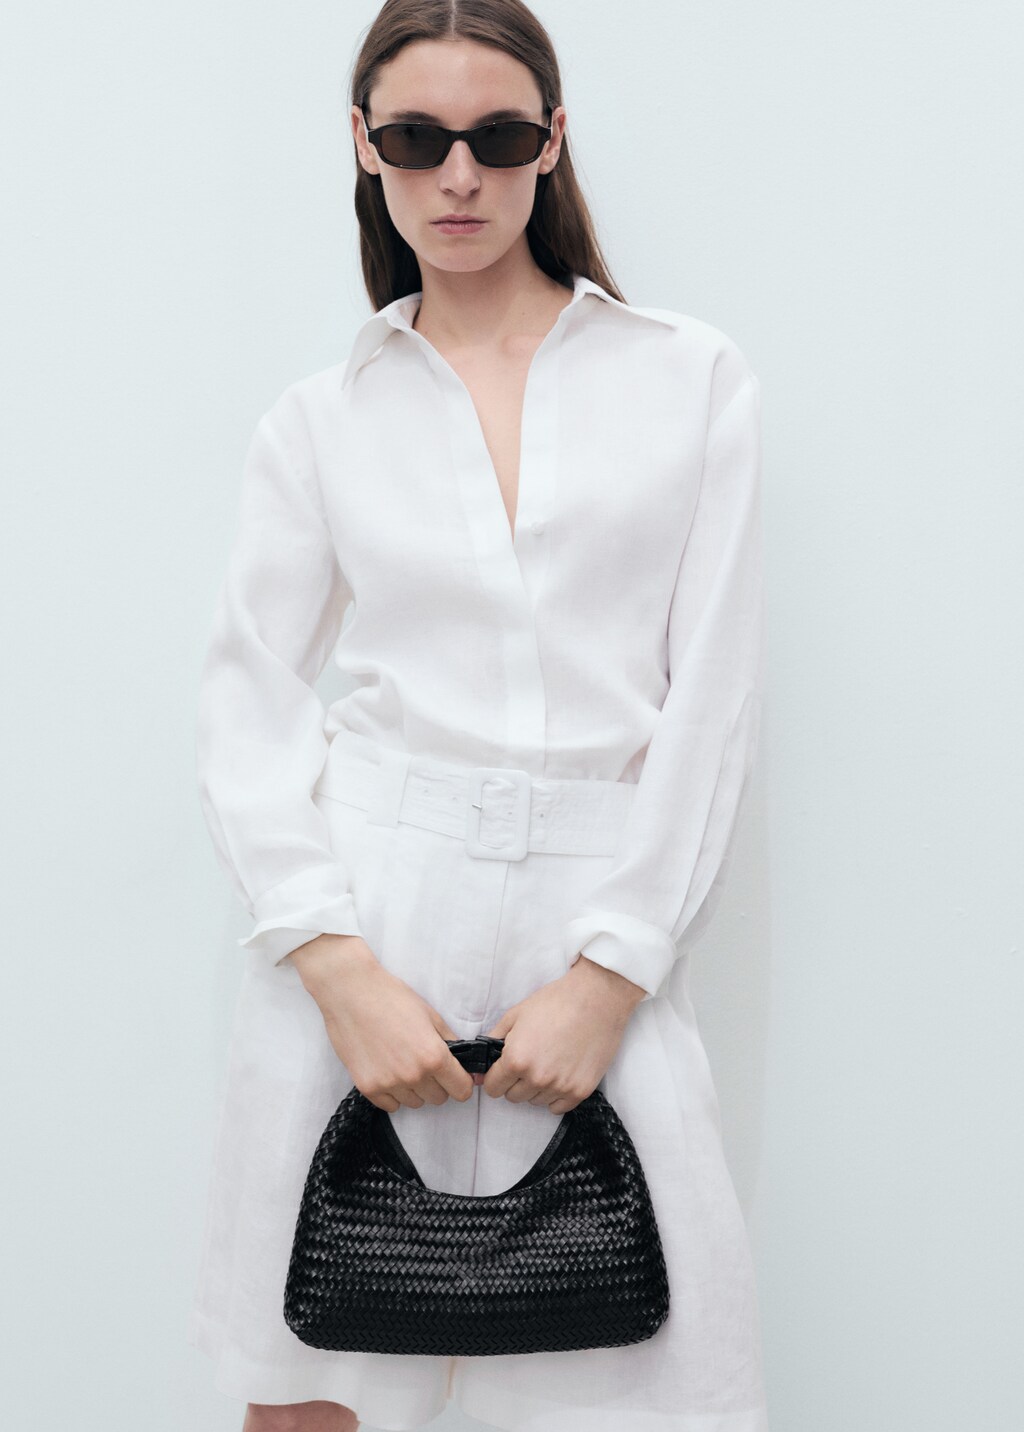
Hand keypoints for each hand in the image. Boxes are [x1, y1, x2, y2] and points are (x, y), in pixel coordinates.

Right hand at [290, 934, 474, 1112]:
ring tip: (402, 1062)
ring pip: (415, 1103)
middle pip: (439, 1098)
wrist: (351, 993)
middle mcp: (413, 1075)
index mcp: (433, 1056)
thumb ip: (451, 1043)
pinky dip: (393, 1093)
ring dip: (415, 1088)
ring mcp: (389, 1083)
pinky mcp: (367, 1087)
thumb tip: (466, 1066)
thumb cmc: (391, 998)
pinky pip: (390, 1105)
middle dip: (437, 1083)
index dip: (461, 1081)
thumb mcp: (430, 1015)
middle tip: (425, 1061)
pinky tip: (387, 1070)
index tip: (454, 1074)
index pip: (462, 1091)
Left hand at [479, 954, 645, 1113]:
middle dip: (516, 1081)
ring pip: (536, 1101)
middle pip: (513, 1097)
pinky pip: (558, 1107)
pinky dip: (556, 1094)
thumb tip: (481, 1064)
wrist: (597, 997)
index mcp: (516, 1059)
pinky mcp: (581, 1090)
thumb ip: (493, 1040)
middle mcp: (537, 1077)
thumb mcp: (516, 1014)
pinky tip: (561, 1073)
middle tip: (529, 1060)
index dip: (496, 1076)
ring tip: (549, 1060)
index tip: (504, 1068)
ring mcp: (560, 1086)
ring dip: (537, 1087)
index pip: (493, 1088)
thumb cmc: (556, 1001)